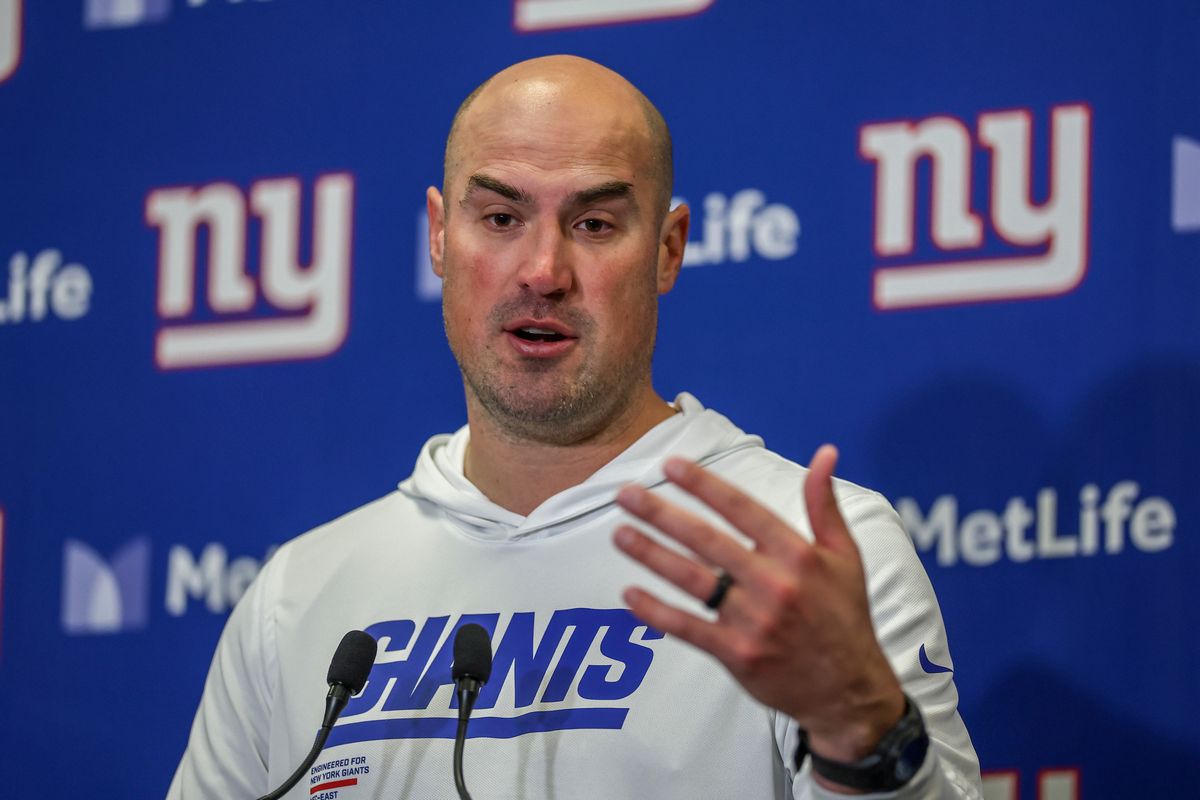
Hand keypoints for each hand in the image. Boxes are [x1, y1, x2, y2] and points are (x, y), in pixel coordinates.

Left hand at [613, 445, 904, 765]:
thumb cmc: (843, 616)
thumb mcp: (845, 555)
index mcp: (797, 554)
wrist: (848, 689)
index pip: (741, 509)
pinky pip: (688, 628)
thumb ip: (824, 504)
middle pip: (706, 540)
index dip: (703, 485)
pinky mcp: (736, 653)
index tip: (670, 465)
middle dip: (661, 514)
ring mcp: (752, 620)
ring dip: (651, 554)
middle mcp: (773, 583)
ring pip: (691, 580)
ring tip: (620, 533)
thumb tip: (825, 453)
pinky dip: (656, 612)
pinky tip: (629, 594)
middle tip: (626, 494)